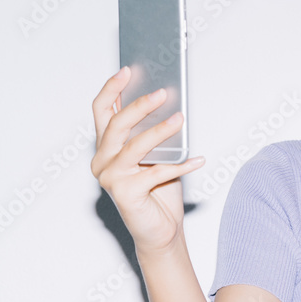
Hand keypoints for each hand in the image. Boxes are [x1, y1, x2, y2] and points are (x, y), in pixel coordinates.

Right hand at [90, 67, 204, 253]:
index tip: (128, 70)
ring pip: (136, 146)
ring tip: (181, 119)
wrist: (160, 231)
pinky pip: (158, 173)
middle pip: (117, 125)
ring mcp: (111, 178)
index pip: (102, 111)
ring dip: (161, 131)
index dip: (112, 88)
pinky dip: (181, 166)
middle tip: (163, 93)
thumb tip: (167, 102)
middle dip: (140, 105)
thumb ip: (153, 133)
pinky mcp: (126, 194)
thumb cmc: (158, 191)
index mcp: (106, 147)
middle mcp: (103, 161)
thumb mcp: (156, 156)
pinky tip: (198, 160)